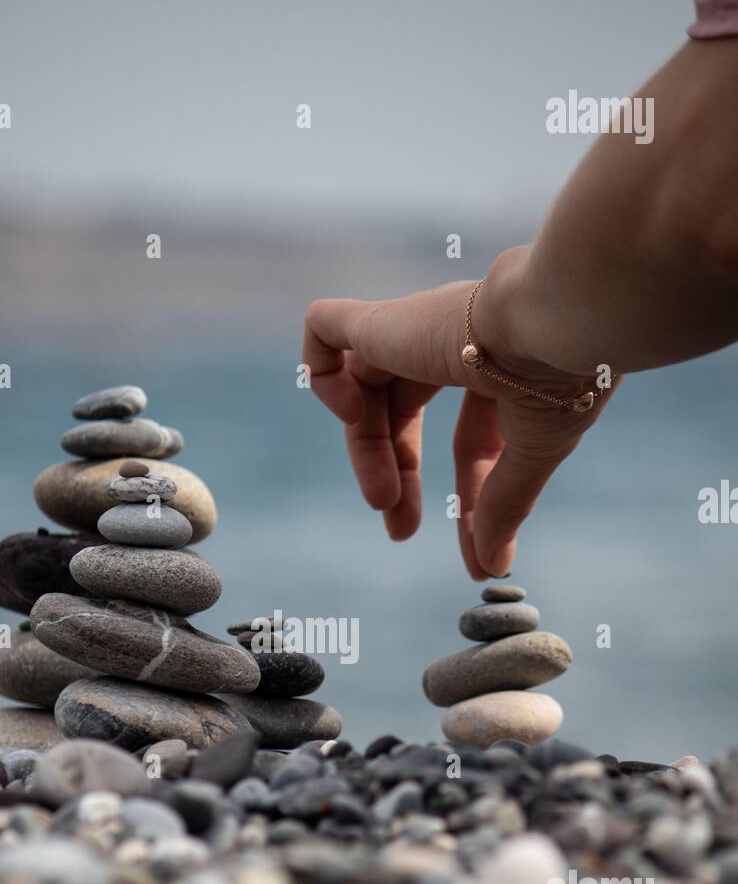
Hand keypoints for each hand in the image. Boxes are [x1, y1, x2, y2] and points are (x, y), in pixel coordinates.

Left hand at [302, 248, 616, 578]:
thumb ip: (506, 505)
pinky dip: (322, 374)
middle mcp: (455, 342)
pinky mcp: (382, 318)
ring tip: (380, 499)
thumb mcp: (534, 453)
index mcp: (502, 368)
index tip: (474, 554)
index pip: (469, 437)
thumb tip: (492, 565)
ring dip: (365, 451)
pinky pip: (323, 327)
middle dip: (398, 473)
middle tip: (400, 531)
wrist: (557, 320)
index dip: (468, 496)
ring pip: (363, 384)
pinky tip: (351, 412)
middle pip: (403, 412)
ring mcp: (415, 327)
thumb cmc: (562, 377)